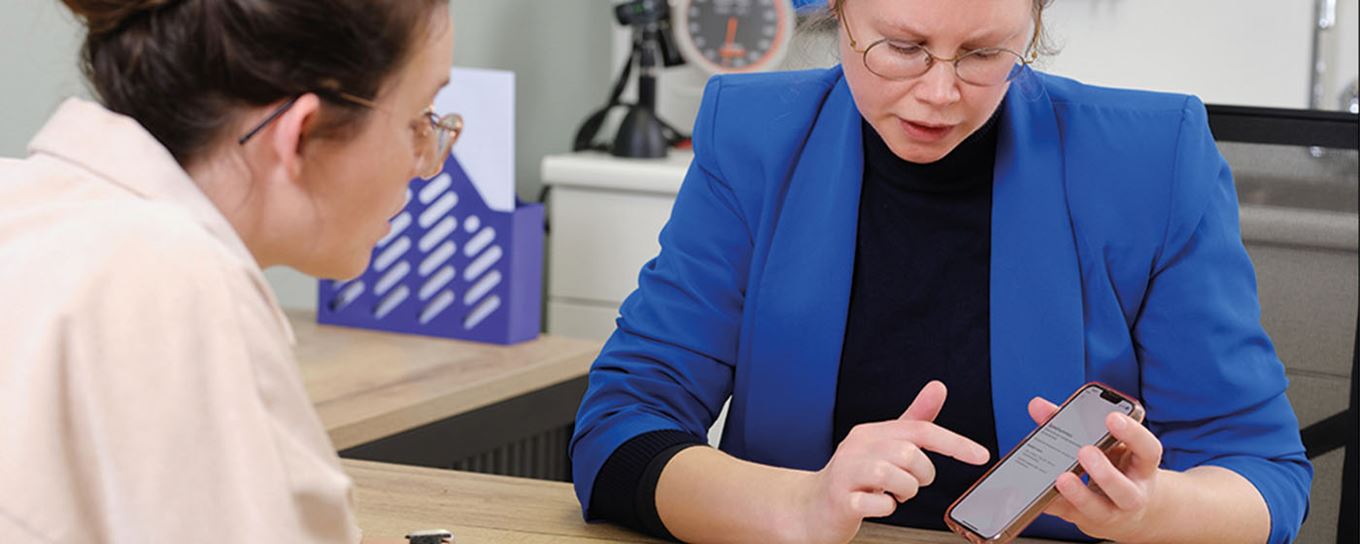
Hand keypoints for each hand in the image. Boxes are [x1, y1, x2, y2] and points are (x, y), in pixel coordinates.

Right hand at [794, 381, 989, 543]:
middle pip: (910, 454)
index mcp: (871, 432)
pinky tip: (874, 505)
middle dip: (921, 475)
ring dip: (904, 493)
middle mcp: (857, 447)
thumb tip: (938, 387)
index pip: (920, 429)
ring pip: (896, 478)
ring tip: (892, 495)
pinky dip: (885, 509)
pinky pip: (879, 505)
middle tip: (909, 483)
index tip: (981, 455)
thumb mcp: (884, 446)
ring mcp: (846, 473)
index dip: (954, 443)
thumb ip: (913, 419)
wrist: (811, 508)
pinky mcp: (841, 499)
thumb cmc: (854, 477)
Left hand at [1027, 396, 1166, 541]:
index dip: (1133, 434)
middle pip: (1124, 489)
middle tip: (1084, 451)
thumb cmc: (1116, 467)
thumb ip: (1075, 422)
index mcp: (1142, 466)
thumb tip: (1038, 406)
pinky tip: (1039, 493)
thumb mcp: (1108, 443)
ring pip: (1099, 509)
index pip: (1148, 450)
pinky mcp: (1088, 521)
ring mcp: (1112, 512)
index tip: (1112, 417)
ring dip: (1078, 494)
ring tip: (1061, 478)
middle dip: (1105, 472)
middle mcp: (1133, 494)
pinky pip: (1069, 515)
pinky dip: (1052, 503)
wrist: (1127, 510)